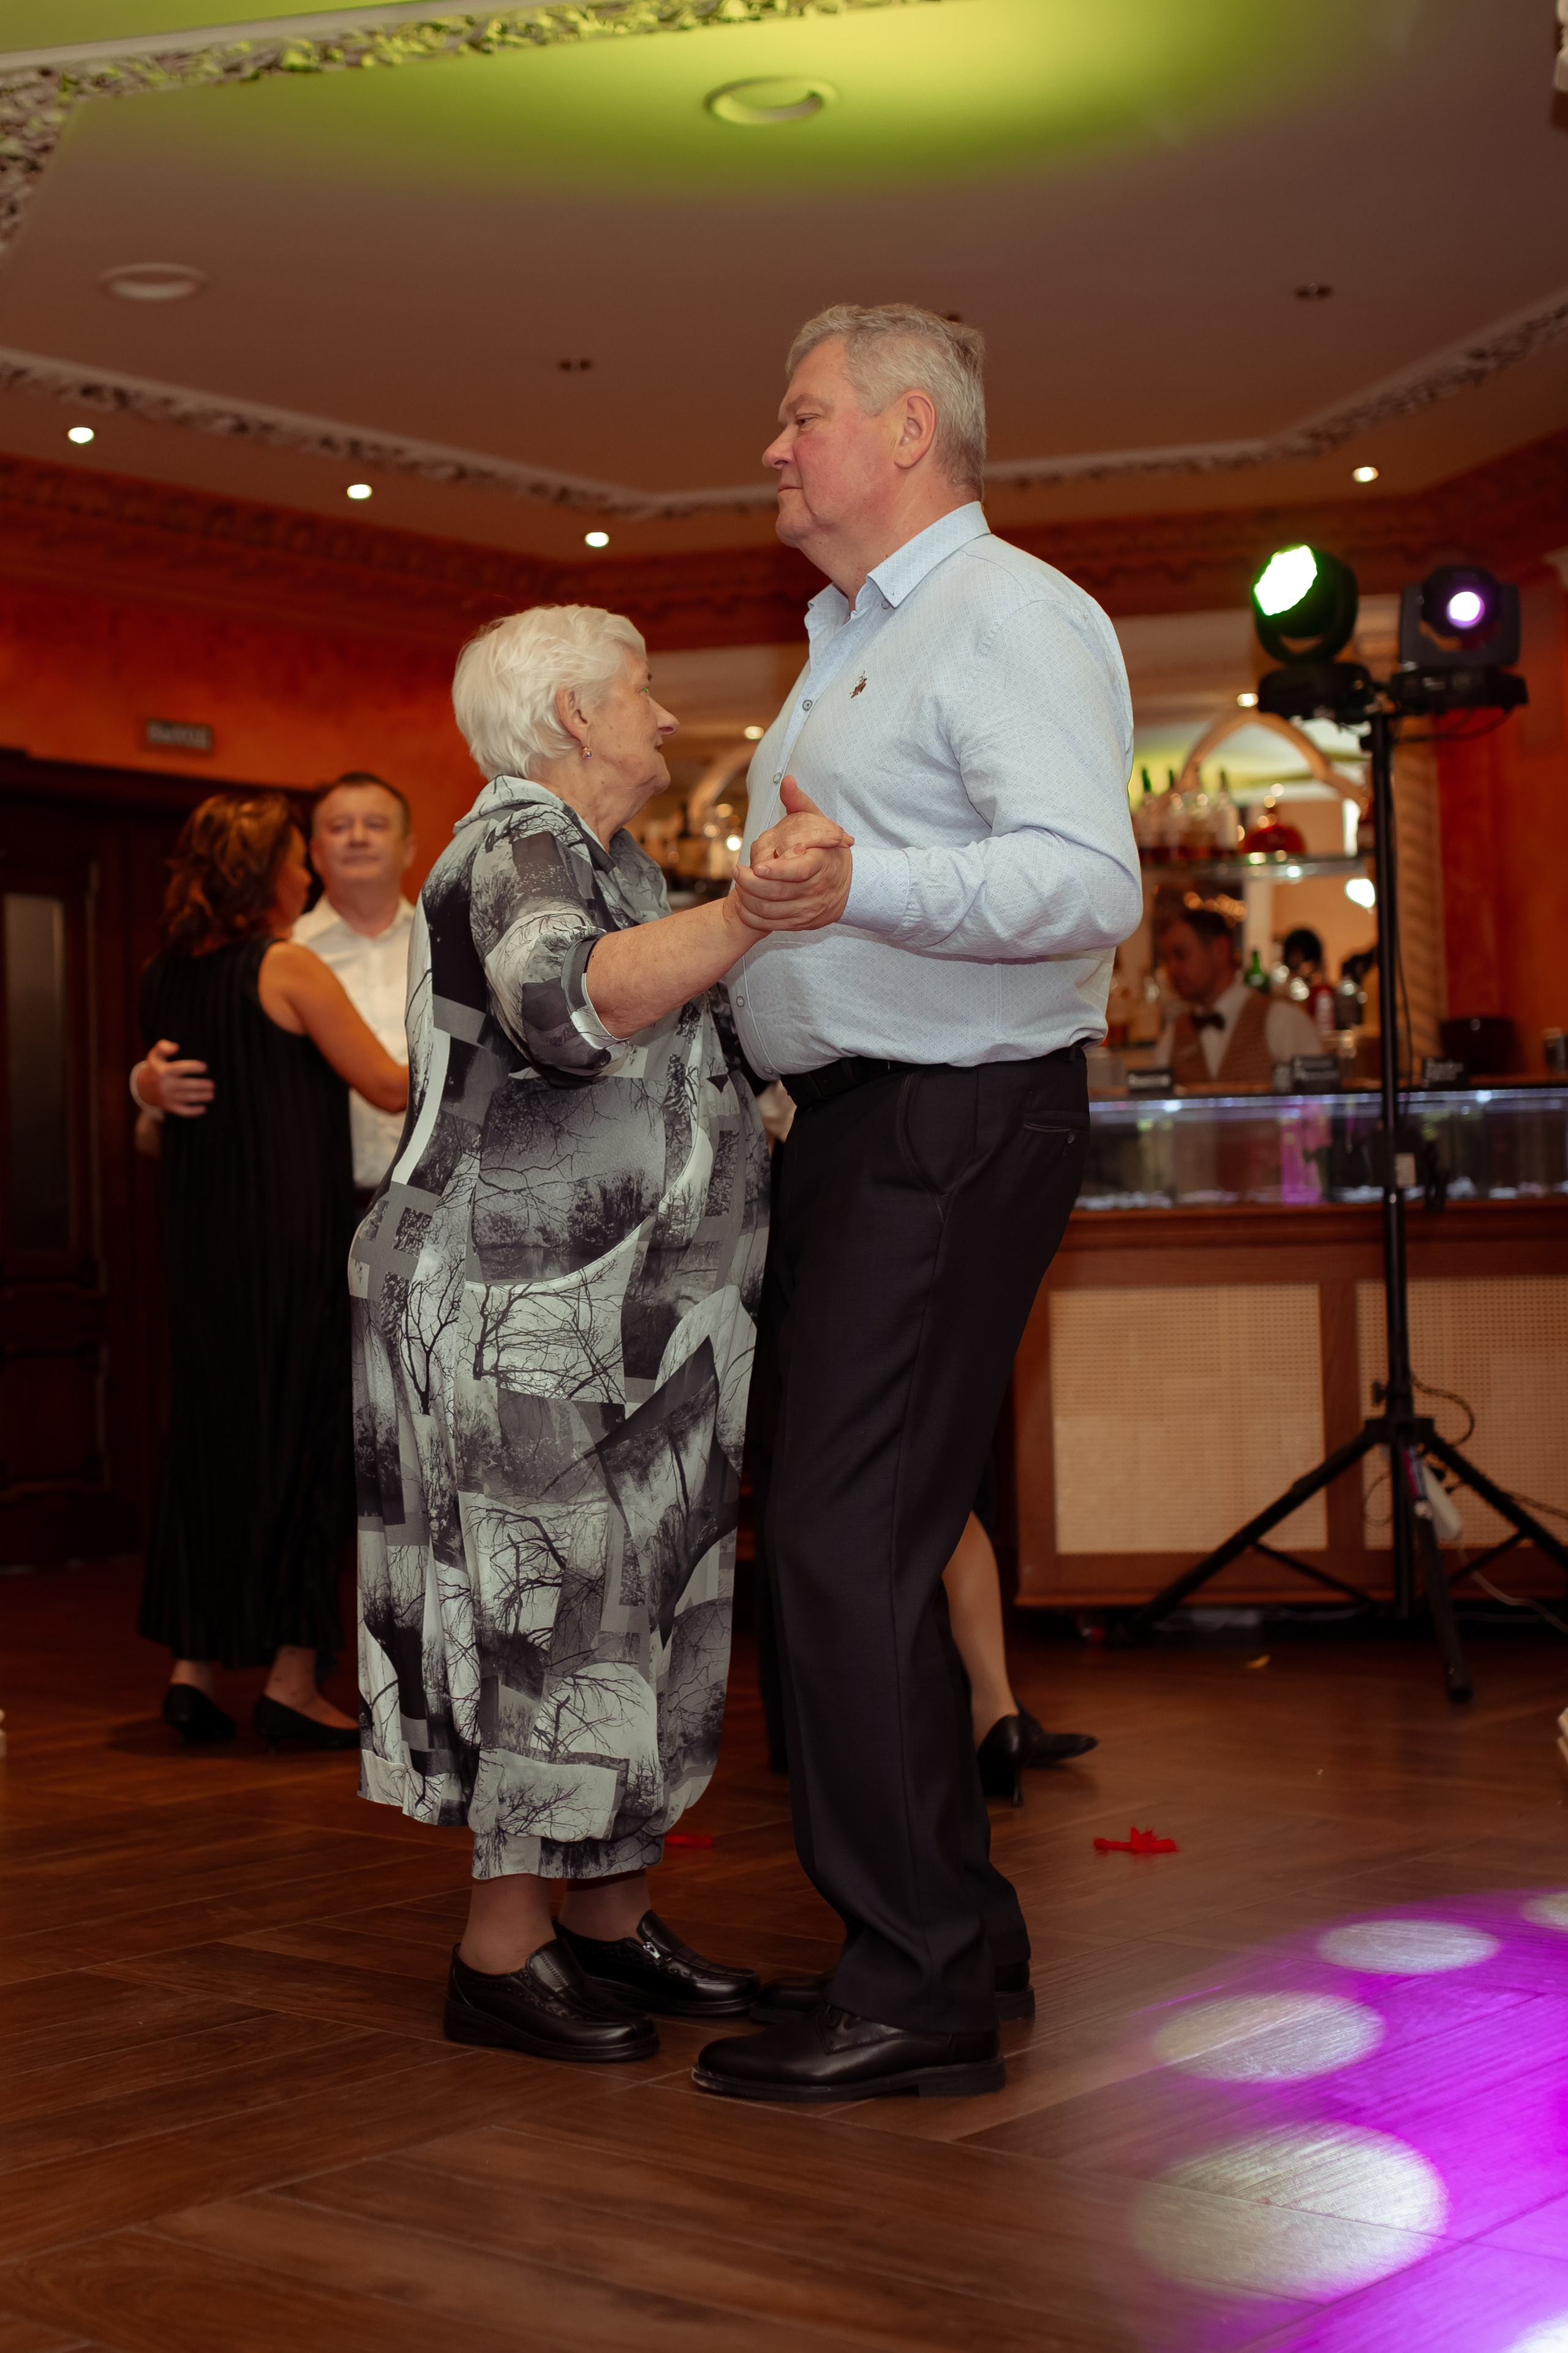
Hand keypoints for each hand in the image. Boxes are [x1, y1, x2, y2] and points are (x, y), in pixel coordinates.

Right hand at [135, 1038, 213, 1117]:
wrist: (142, 1088)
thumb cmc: (155, 1068)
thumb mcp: (155, 1055)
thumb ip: (163, 1047)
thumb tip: (176, 1047)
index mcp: (163, 1071)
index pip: (180, 1069)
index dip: (193, 1067)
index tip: (205, 1067)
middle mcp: (165, 1085)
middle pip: (186, 1085)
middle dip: (201, 1085)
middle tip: (213, 1084)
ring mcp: (167, 1097)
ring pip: (186, 1098)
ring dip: (201, 1097)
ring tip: (211, 1095)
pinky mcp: (168, 1107)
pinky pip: (182, 1111)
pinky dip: (193, 1111)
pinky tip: (204, 1109)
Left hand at [732, 778, 853, 933]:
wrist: (848, 886)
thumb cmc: (826, 850)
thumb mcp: (819, 823)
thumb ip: (799, 803)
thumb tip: (787, 781)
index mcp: (822, 864)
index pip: (800, 871)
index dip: (778, 871)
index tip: (758, 867)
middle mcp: (816, 890)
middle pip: (779, 892)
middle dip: (752, 884)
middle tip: (736, 871)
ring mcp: (808, 909)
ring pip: (772, 910)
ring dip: (749, 900)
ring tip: (738, 884)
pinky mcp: (801, 923)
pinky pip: (772, 924)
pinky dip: (753, 917)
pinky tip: (744, 904)